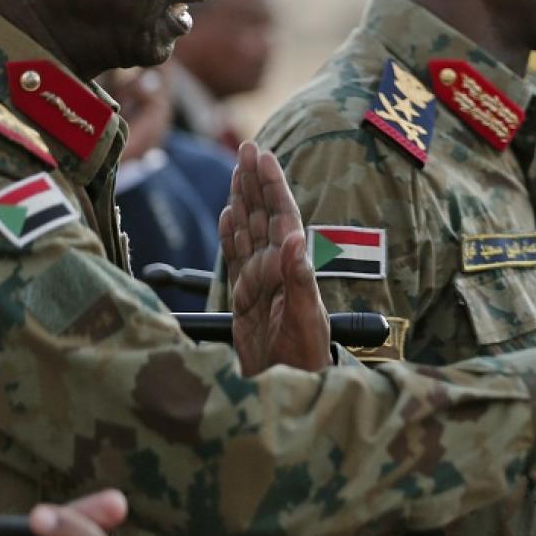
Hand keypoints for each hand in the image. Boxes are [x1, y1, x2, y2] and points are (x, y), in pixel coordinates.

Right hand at [219, 141, 330, 374]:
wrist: (289, 388)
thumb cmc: (305, 357)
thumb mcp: (306, 318)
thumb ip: (299, 279)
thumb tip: (295, 239)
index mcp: (292, 266)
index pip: (282, 216)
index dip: (273, 185)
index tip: (264, 155)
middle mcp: (275, 268)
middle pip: (264, 215)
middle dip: (257, 181)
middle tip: (250, 147)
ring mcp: (258, 281)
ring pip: (249, 231)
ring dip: (244, 200)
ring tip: (240, 171)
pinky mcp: (243, 299)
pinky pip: (235, 258)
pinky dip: (230, 235)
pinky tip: (229, 214)